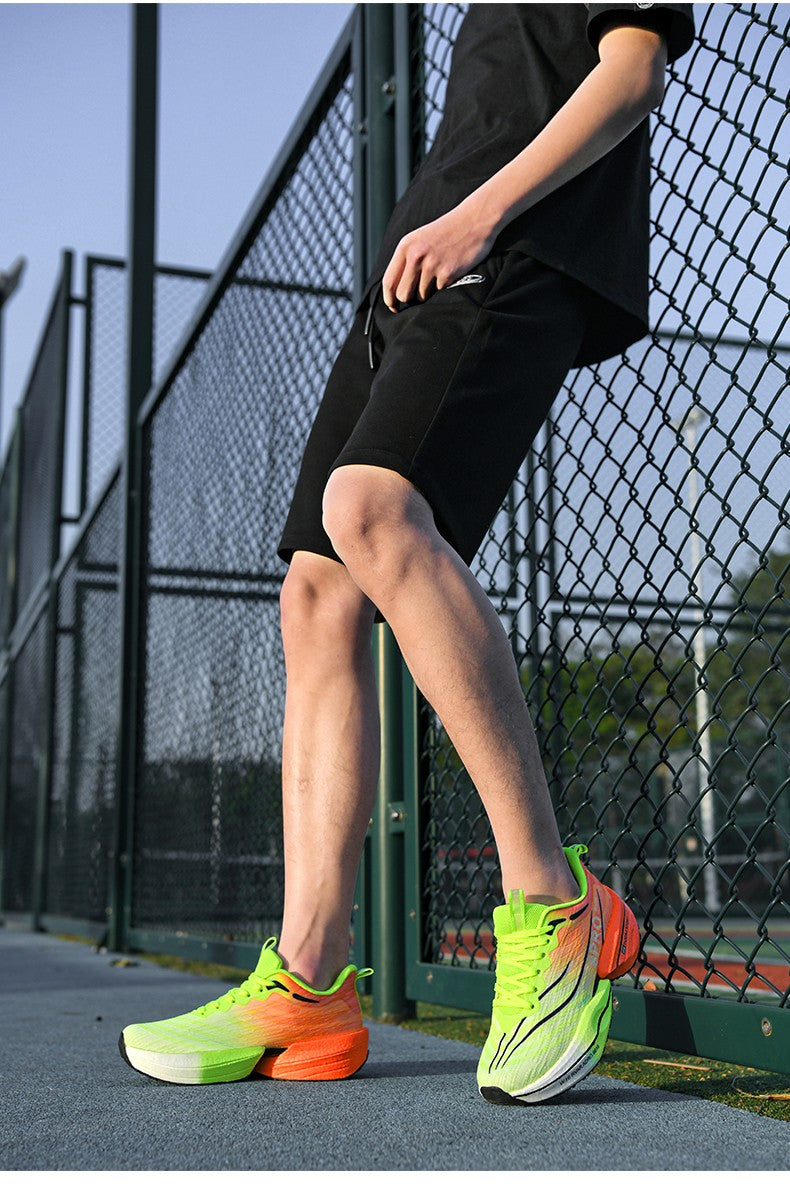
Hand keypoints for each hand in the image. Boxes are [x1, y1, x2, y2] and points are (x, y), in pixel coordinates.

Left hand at [381, 196, 497, 311]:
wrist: (474, 220)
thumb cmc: (447, 232)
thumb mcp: (420, 239)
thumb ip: (406, 259)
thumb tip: (395, 289)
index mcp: (406, 246)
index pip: (388, 281)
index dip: (389, 299)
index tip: (393, 307)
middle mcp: (416, 256)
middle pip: (403, 294)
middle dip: (410, 299)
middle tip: (418, 293)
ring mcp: (432, 265)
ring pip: (421, 296)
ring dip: (429, 291)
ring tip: (439, 272)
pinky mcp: (448, 273)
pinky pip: (439, 292)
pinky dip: (445, 286)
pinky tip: (451, 270)